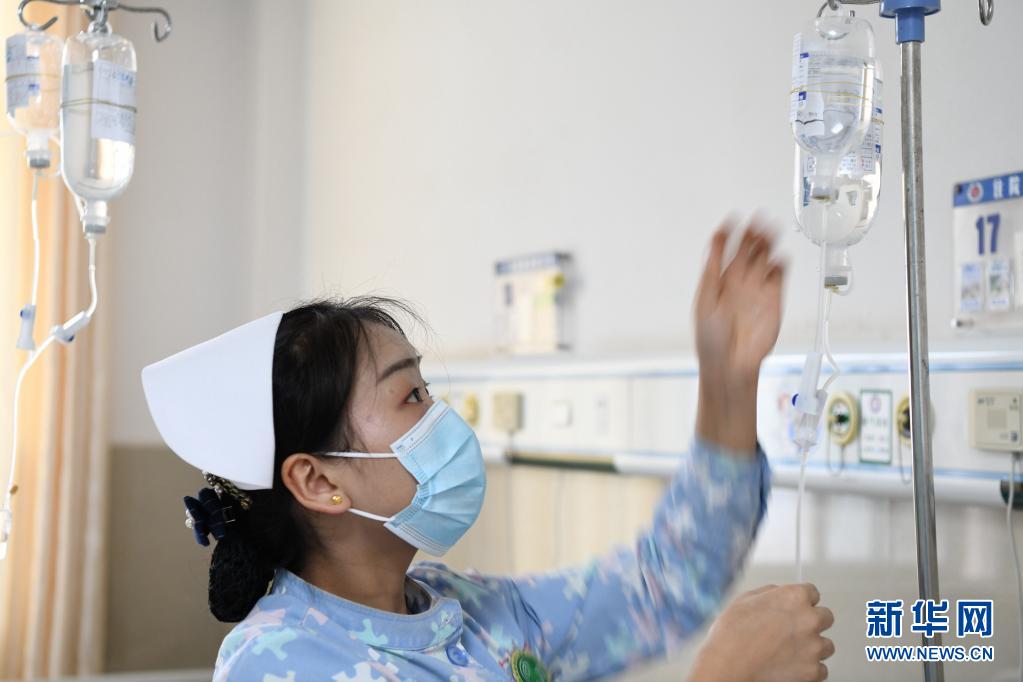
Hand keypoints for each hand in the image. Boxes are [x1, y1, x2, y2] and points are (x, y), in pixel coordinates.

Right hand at [688, 584, 835, 681]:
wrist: (728, 665)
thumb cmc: (732, 634)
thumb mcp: (745, 600)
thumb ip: (770, 593)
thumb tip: (779, 594)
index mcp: (795, 597)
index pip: (813, 592)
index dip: (801, 600)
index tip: (795, 608)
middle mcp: (810, 619)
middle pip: (826, 617)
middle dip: (812, 622)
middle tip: (793, 630)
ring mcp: (814, 646)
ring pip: (826, 645)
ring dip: (812, 647)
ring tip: (789, 651)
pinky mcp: (813, 671)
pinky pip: (821, 669)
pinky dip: (808, 669)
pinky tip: (790, 666)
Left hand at [694, 217, 784, 451]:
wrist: (730, 363)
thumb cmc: (711, 338)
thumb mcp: (705, 298)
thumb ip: (713, 268)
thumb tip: (716, 241)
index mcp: (719, 280)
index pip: (726, 250)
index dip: (729, 233)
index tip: (732, 218)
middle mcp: (738, 283)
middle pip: (749, 251)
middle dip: (753, 234)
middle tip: (758, 219)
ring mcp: (756, 290)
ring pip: (765, 260)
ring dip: (768, 245)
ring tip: (770, 230)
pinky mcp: (773, 300)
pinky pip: (778, 277)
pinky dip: (780, 266)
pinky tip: (779, 258)